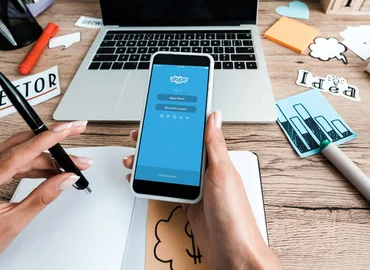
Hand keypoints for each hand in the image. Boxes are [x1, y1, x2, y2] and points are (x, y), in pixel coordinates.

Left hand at [0, 121, 91, 269]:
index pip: (11, 157)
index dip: (42, 141)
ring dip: (41, 156)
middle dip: (47, 143)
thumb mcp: (11, 225)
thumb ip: (41, 198)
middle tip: (72, 136)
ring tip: (66, 163)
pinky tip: (47, 168)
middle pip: (14, 150)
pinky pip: (4, 162)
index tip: (63, 131)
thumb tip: (64, 178)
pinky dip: (27, 163)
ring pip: (11, 154)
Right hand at [123, 111, 280, 269]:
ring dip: (150, 163)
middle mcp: (207, 172)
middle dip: (157, 143)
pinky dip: (153, 183)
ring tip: (134, 159)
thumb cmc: (235, 217)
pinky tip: (143, 179)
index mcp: (217, 160)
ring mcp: (197, 189)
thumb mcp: (223, 174)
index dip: (178, 123)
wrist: (233, 254)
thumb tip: (214, 116)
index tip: (161, 114)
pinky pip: (168, 188)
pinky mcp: (189, 204)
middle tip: (139, 137)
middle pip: (177, 151)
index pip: (194, 134)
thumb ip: (215, 145)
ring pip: (169, 169)